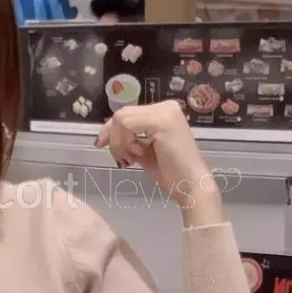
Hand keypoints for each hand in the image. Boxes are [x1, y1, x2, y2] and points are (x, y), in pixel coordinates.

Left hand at [94, 101, 222, 220]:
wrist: (190, 185)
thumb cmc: (170, 172)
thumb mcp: (143, 150)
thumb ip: (129, 138)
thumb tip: (105, 134)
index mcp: (164, 111)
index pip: (127, 113)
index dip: (110, 129)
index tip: (101, 144)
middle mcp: (166, 107)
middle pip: (122, 114)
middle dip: (113, 137)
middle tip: (121, 159)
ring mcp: (165, 112)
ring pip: (122, 119)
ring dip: (120, 143)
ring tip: (133, 159)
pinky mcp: (162, 121)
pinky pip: (128, 126)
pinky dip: (126, 143)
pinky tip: (137, 156)